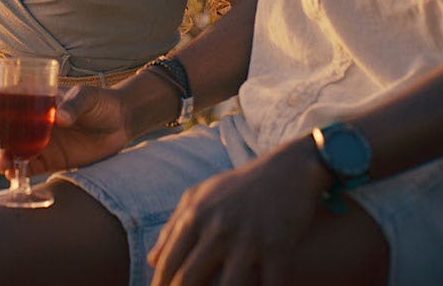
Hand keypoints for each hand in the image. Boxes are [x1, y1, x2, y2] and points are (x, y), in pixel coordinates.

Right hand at [0, 85, 134, 175]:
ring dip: (0, 155)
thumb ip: (74, 104)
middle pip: (0, 126)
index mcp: (35, 100)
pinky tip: (13, 175)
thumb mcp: (87, 96)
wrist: (121, 124)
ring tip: (2, 160)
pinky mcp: (49, 162)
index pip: (5, 98)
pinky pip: (27, 168)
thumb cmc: (101, 103)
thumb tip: (61, 118)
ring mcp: (39, 143)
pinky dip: (16, 173)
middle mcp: (31, 122)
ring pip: (9, 149)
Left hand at [148, 138, 329, 285]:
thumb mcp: (200, 196)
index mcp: (195, 217)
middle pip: (188, 280)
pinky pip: (270, 285)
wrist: (290, 168)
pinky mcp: (278, 245)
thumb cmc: (240, 186)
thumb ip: (173, 226)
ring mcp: (248, 238)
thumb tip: (152, 261)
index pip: (168, 264)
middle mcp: (218, 228)